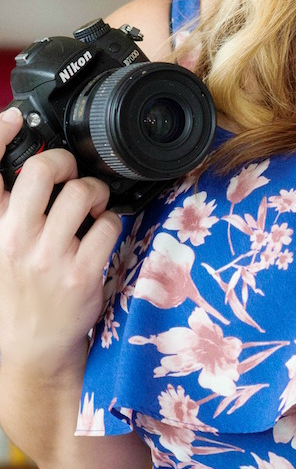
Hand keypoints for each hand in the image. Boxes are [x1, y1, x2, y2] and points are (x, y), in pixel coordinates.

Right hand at [0, 106, 122, 373]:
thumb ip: (10, 208)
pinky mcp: (80, 275)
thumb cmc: (20, 292)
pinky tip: (102, 235)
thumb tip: (30, 160)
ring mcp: (47, 259)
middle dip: (65, 161)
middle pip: (42, 171)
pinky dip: (111, 223)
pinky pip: (108, 225)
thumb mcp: (1, 248)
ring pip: (83, 194)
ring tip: (93, 206)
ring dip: (96, 193)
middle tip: (72, 172)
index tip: (14, 118)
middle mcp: (14, 240)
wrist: (32, 350)